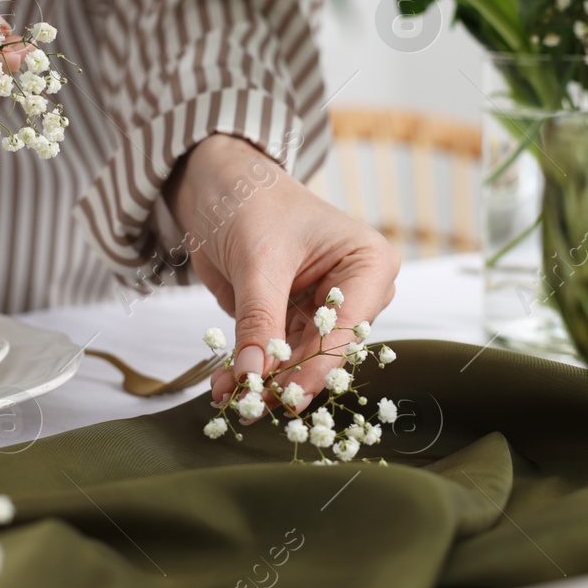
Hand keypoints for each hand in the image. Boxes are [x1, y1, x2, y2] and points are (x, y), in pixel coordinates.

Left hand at [165, 134, 399, 415]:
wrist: (219, 183)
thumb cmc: (252, 200)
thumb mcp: (258, 260)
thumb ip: (258, 318)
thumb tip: (253, 373)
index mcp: (369, 264)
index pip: (347, 328)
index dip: (318, 367)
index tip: (290, 399)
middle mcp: (355, 291)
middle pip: (326, 351)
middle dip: (288, 380)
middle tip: (253, 405)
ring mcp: (322, 308)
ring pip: (298, 360)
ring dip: (264, 382)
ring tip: (232, 400)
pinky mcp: (290, 318)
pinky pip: (275, 354)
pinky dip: (250, 370)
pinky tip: (226, 387)